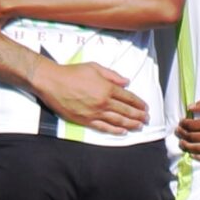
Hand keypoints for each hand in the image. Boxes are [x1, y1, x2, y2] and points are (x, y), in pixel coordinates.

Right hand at [30, 58, 148, 134]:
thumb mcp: (95, 67)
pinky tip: (123, 132)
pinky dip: (115, 131)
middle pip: (126, 111)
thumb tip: (126, 82)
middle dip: (139, 115)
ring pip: (118, 121)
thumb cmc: (72, 72)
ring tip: (139, 126)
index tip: (145, 107)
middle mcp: (103, 102)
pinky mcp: (85, 120)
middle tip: (147, 118)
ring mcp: (94, 113)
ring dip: (131, 124)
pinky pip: (103, 128)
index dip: (139, 103)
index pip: (128, 97)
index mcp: (107, 88)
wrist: (52, 82)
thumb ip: (112, 75)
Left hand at [176, 95, 199, 161]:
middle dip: (183, 134)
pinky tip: (194, 155)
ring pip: (199, 150)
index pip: (192, 126)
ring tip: (182, 143)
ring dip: (188, 146)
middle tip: (179, 132)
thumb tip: (190, 107)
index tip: (181, 123)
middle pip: (194, 138)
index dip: (184, 124)